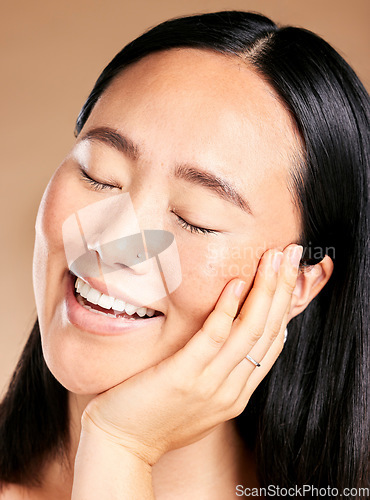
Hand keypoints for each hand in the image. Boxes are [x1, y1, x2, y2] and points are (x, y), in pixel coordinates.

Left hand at [80, 244, 302, 465]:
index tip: (290, 275)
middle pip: (268, 331)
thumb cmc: (154, 416)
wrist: (121, 446)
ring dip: (265, 291)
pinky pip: (213, 338)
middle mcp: (232, 389)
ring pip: (249, 331)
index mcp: (236, 392)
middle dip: (284, 290)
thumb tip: (228, 338)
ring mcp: (211, 385)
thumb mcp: (198, 397)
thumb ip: (218, 371)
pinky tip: (235, 283)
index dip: (285, 306)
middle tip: (291, 254)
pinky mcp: (185, 377)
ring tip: (273, 258)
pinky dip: (227, 309)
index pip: (272, 343)